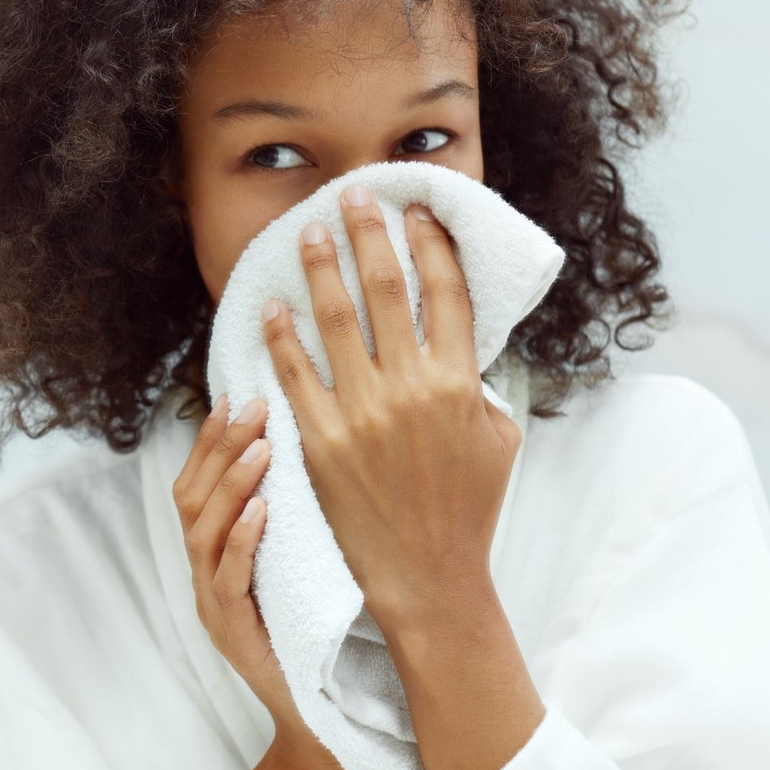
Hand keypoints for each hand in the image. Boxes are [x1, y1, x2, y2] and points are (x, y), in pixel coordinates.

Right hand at [174, 397, 347, 769]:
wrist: (324, 727)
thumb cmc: (321, 645)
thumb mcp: (303, 573)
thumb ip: (294, 526)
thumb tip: (312, 457)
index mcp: (215, 561)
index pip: (197, 487)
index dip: (211, 441)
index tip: (238, 395)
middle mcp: (204, 579)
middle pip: (191, 499)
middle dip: (219, 447)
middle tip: (254, 404)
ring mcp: (214, 609)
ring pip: (201, 533)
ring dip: (231, 484)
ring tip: (262, 445)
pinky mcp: (234, 636)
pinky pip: (227, 579)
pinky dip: (241, 541)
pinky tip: (263, 510)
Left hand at [260, 185, 521, 633]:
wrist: (427, 574)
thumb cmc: (467, 508)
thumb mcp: (497, 439)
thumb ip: (478, 384)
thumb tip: (462, 340)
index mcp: (459, 383)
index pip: (447, 294)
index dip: (431, 245)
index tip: (418, 211)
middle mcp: (411, 388)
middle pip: (388, 291)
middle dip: (370, 235)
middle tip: (354, 195)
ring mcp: (363, 413)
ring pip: (336, 321)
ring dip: (322, 269)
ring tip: (309, 232)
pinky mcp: (321, 440)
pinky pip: (296, 374)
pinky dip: (282, 336)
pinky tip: (272, 307)